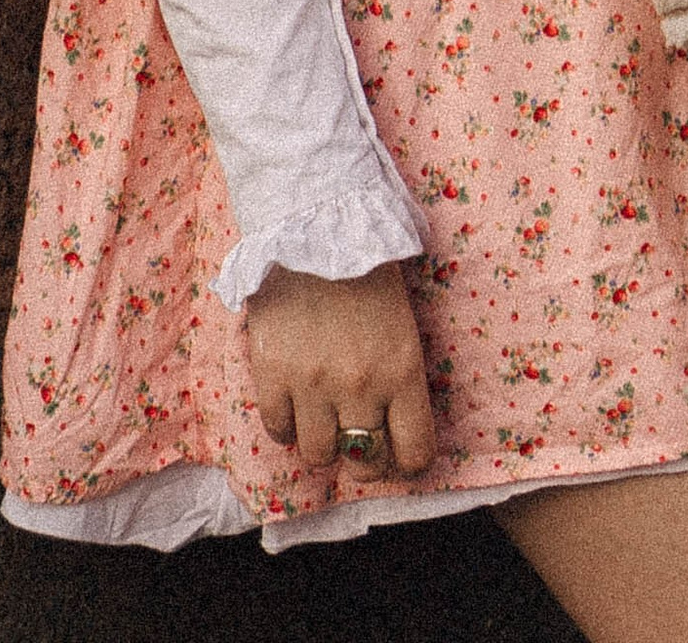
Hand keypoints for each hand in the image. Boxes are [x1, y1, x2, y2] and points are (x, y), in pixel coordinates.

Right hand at [244, 260, 437, 475]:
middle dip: (364, 457)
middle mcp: (361, 385)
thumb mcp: (402, 324)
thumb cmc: (367, 269)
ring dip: (322, 440)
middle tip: (357, 436)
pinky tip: (293, 399)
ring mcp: (313, 383)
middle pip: (365, 463)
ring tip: (322, 414)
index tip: (398, 451)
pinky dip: (286, 423)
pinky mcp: (272, 373)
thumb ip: (400, 378)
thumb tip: (396, 430)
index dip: (407, 460)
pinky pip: (278, 430)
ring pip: (318, 455)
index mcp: (403, 370)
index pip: (415, 452)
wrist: (314, 224)